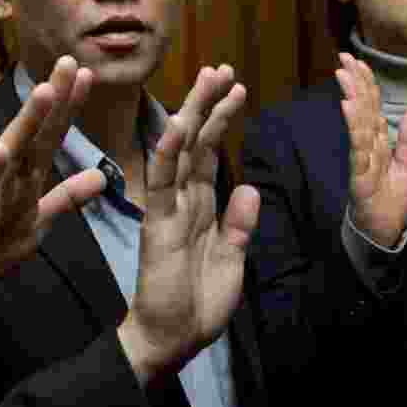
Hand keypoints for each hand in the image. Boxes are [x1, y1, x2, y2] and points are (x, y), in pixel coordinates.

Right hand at [117, 65, 259, 385]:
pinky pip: (161, 183)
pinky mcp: (157, 223)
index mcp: (202, 207)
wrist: (174, 338)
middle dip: (208, 104)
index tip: (235, 88)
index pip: (211, 153)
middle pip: (196, 141)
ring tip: (210, 78)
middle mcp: (183, 199)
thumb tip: (249, 189)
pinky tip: (175, 125)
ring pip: (181, 150)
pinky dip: (167, 153)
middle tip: (222, 68)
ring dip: (194, 113)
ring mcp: (168, 208)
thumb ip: (238, 225)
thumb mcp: (232, 260)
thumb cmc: (198, 303)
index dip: (222, 121)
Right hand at [336, 53, 406, 248]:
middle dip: (353, 82)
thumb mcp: (405, 168)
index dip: (364, 83)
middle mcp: (367, 148)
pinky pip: (359, 147)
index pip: (371, 107)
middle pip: (361, 109)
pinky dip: (354, 126)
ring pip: (358, 124)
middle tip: (343, 58)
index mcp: (377, 143)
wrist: (383, 234)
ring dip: (352, 97)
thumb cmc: (390, 202)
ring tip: (345, 75)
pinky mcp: (362, 175)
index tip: (355, 60)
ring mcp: (363, 160)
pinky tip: (349, 107)